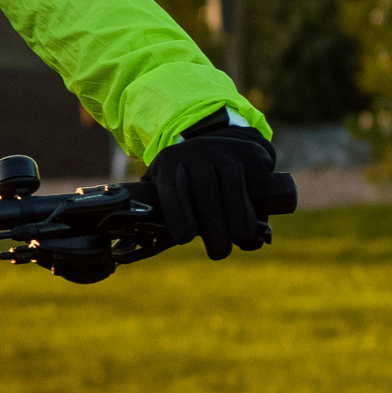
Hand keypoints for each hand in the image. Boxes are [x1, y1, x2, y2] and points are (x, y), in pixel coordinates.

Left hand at [148, 112, 280, 258]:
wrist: (223, 139)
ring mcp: (226, 154)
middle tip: (218, 253)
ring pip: (234, 191)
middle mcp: (197, 154)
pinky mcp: (251, 158)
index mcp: (169, 163)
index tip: (184, 239)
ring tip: (239, 243)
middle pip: (206, 193)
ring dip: (238, 223)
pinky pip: (256, 190)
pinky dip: (257, 214)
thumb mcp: (167, 182)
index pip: (172, 189)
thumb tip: (135, 246)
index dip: (178, 214)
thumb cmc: (188, 176)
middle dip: (213, 228)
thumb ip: (156, 210)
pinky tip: (253, 231)